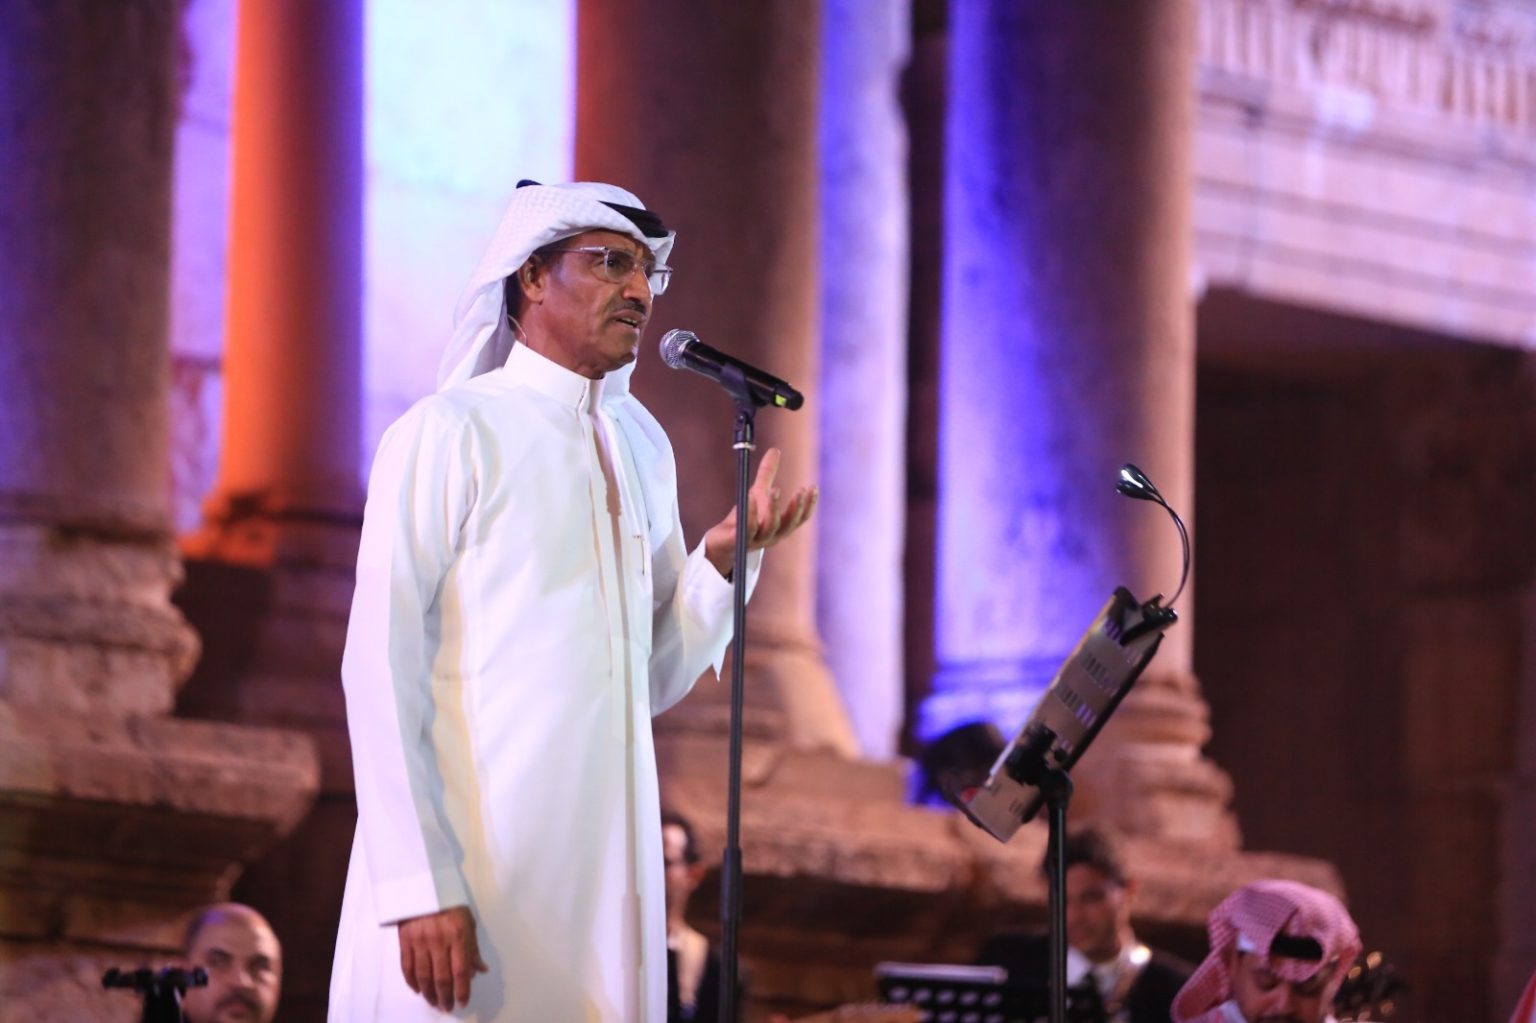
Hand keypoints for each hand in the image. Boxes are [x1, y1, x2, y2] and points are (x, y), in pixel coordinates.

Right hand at [397, 905, 487, 1010]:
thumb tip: (479, 971)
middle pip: (441, 977)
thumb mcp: (468, 921)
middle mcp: (438, 940)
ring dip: (428, 993)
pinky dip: (412, 981)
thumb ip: (472, 948)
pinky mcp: (404, 940)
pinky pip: (407, 966)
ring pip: (423, 975)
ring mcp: (419, 941)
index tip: (463, 1002)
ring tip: (433, 1002)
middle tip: (447, 1007)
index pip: (461, 970)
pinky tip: (417, 990)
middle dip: (445, 996)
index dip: (462, 990)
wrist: (422, 884)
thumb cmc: (450, 903)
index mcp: (458, 935)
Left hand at [703, 447, 817, 576]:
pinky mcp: (740, 541)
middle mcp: (773, 536)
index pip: (800, 518)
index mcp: (781, 527)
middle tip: (800, 490)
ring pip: (771, 526)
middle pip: (789, 523)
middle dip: (796, 507)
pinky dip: (752, 513)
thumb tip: (775, 450)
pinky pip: (748, 527)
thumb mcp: (757, 492)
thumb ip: (767, 474)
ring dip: (775, 507)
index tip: (813, 487)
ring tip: (776, 490)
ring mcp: (757, 540)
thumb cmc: (743, 517)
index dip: (809, 504)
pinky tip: (752, 498)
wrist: (721, 540)